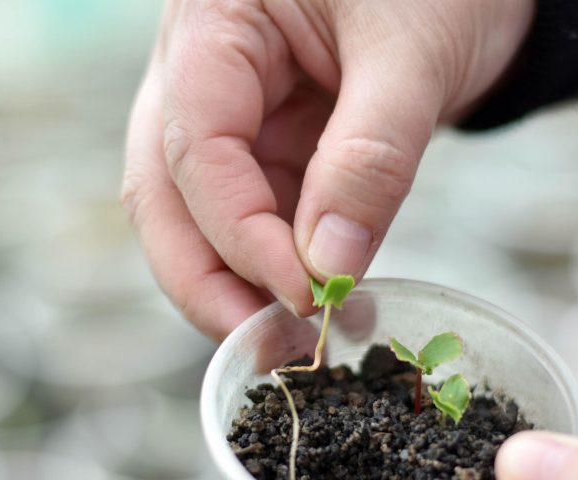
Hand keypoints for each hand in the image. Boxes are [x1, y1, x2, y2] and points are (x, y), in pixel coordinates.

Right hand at [122, 0, 534, 338]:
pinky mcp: (272, 143)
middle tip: (262, 348)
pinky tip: (326, 299)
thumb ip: (370, 157)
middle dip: (205, 279)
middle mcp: (200, 68)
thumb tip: (329, 272)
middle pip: (165, 193)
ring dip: (243, 283)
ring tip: (302, 336)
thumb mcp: (412, 53)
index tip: (300, 296)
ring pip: (201, 215)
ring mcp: (233, 111)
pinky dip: (282, 264)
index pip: (195, 147)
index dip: (239, 234)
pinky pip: (258, 214)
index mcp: (213, 20)